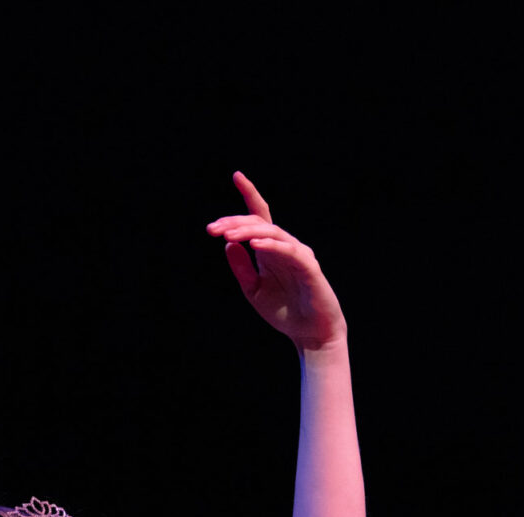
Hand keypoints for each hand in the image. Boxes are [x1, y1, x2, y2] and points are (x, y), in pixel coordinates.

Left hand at [207, 173, 344, 351]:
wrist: (310, 333)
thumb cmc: (285, 312)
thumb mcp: (254, 290)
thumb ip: (241, 269)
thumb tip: (227, 243)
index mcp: (270, 250)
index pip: (259, 217)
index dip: (249, 194)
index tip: (236, 175)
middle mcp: (285, 246)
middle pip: (260, 223)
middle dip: (235, 223)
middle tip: (213, 229)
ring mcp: (298, 254)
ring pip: (271, 233)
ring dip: (248, 232)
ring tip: (227, 235)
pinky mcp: (308, 266)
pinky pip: (289, 251)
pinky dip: (272, 246)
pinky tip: (255, 245)